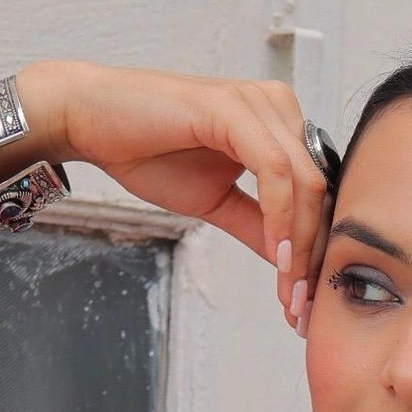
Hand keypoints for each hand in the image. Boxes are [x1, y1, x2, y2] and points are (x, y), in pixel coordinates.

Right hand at [56, 62, 333, 332]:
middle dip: (313, 255)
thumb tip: (291, 263)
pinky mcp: (233, 108)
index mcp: (277, 123)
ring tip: (289, 292)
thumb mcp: (215, 201)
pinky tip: (276, 255)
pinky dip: (280, 217)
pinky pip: (274, 171)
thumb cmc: (147, 152)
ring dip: (300, 245)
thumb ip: (256, 225)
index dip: (316, 248)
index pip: (316, 191)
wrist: (91, 122)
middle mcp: (276, 106)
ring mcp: (257, 103)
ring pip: (305, 183)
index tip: (305, 301)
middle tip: (302, 307)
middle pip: (319, 190)